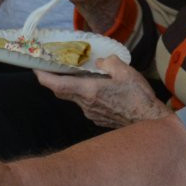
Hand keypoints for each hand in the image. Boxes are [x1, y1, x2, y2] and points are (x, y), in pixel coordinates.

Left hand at [36, 57, 167, 127]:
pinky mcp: (98, 118)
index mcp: (89, 91)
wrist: (149, 122)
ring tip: (80, 75)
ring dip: (73, 87)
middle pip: (61, 92)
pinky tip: (98, 88)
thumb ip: (109, 63)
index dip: (44, 77)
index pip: (58, 85)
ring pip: (74, 98)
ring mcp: (91, 113)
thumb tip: (100, 62)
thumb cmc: (139, 97)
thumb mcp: (126, 71)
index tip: (36, 69)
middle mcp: (86, 104)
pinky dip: (86, 95)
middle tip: (52, 68)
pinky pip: (86, 105)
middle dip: (54, 80)